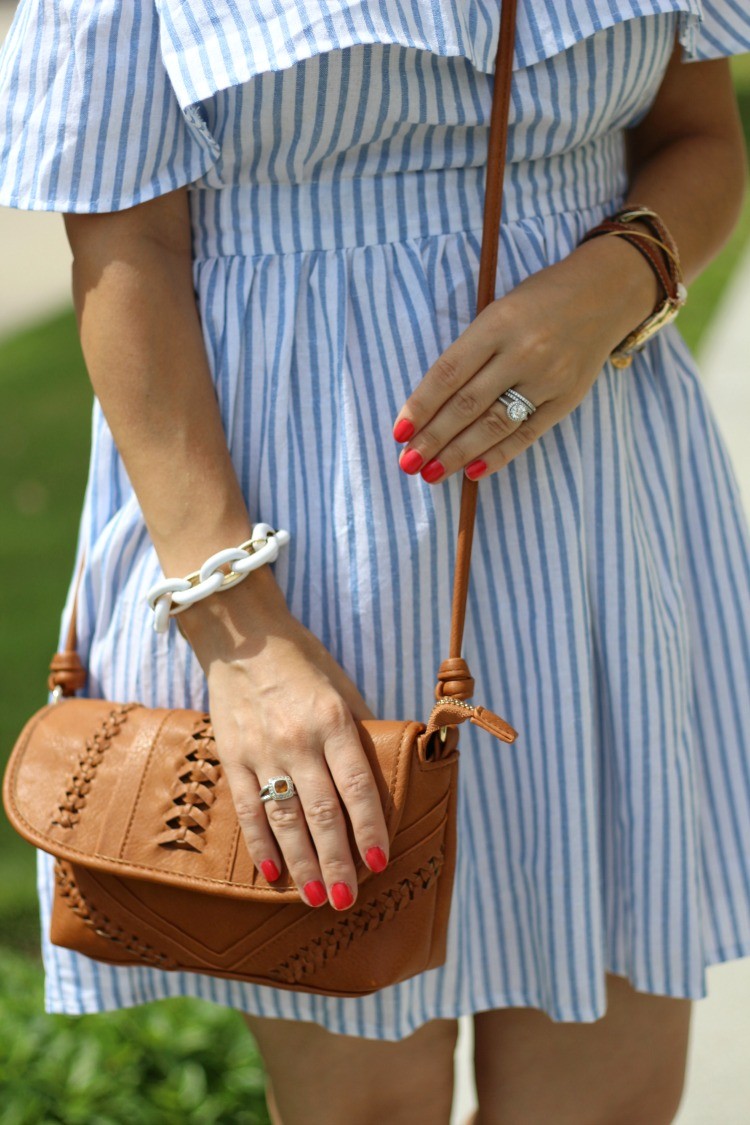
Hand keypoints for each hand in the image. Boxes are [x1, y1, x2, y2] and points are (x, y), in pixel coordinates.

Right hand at [178, 578, 387, 911]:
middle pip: (322, 812)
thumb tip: (385, 772)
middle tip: (347, 900)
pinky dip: (261, 845)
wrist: (243, 636)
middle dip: (337, 861)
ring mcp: (262, 751)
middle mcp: (298, 740)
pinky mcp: (233, 757)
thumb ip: (360, 731)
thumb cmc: (303, 662)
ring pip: (285, 819)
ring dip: (302, 863)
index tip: (380, 862)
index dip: (370, 827)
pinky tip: (274, 874)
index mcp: (332, 721)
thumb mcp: (342, 688)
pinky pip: (248, 809)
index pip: (357, 785)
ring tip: (316, 897)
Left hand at [391, 234, 658, 481]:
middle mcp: (522, 352)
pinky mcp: (566, 399)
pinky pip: (527, 434)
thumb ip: (470, 352)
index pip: (448, 373)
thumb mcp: (498, 311)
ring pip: (494, 425)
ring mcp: (547, 378)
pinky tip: (473, 472)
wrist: (604, 294)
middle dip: (433, 438)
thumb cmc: (538, 302)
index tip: (399, 432)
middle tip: (408, 462)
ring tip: (432, 473)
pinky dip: (498, 455)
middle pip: (467, 404)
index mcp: (497, 324)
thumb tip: (431, 404)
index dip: (421, 405)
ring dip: (459, 453)